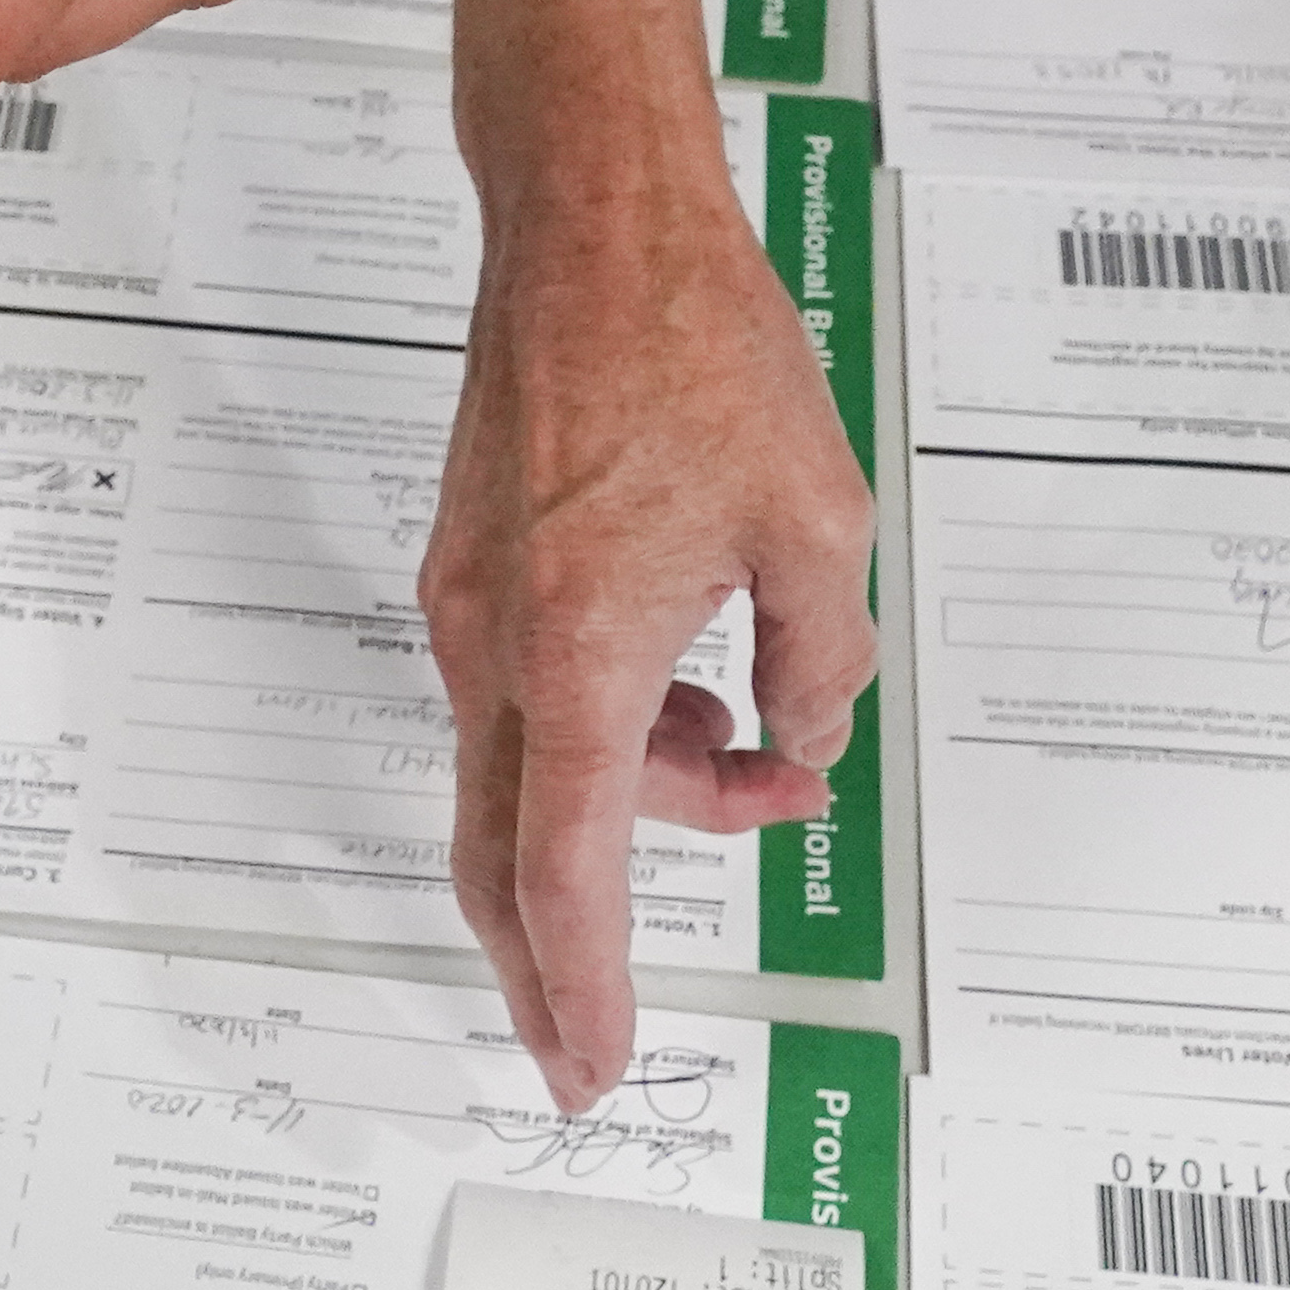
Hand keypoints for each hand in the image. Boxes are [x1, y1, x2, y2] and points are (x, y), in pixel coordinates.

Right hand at [433, 203, 875, 1107]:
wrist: (592, 226)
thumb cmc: (688, 343)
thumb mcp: (817, 526)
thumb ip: (819, 665)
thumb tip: (802, 734)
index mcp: (580, 652)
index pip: (570, 871)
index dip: (582, 985)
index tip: (588, 1063)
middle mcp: (498, 644)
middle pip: (508, 857)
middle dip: (558, 959)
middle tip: (593, 1038)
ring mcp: (471, 607)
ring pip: (534, 773)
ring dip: (637, 806)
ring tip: (761, 758)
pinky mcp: (475, 571)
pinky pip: (529, 700)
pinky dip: (607, 734)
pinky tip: (694, 691)